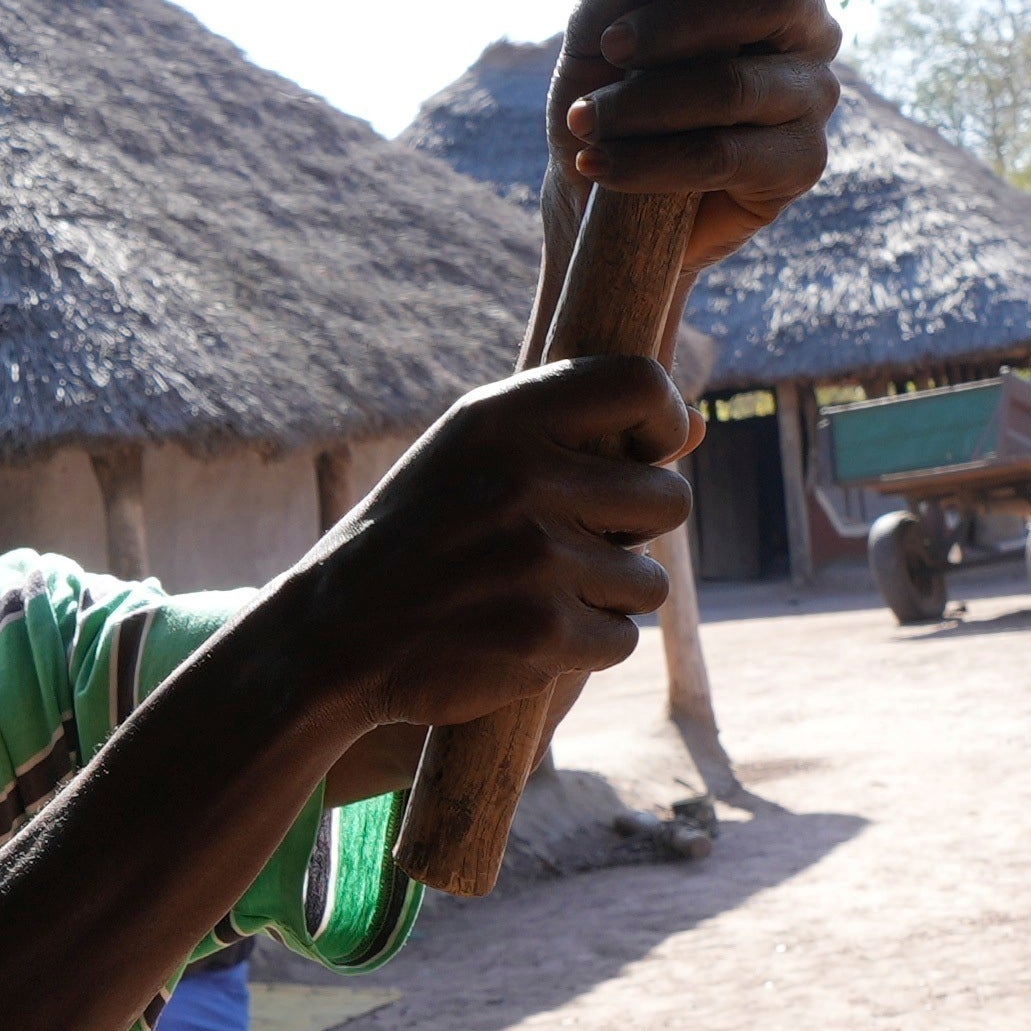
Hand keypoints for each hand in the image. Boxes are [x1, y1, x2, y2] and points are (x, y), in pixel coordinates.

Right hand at [273, 356, 699, 742]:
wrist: (331, 633)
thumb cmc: (416, 533)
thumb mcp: (476, 456)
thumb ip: (580, 434)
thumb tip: (700, 425)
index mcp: (503, 417)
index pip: (641, 383)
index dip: (661, 422)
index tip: (641, 455)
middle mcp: (524, 478)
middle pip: (668, 498)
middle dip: (636, 532)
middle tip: (578, 546)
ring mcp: (535, 559)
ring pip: (649, 581)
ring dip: (608, 597)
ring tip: (536, 594)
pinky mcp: (542, 635)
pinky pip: (619, 640)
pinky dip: (584, 647)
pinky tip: (524, 637)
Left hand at [554, 0, 866, 251]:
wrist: (592, 195)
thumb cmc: (603, 90)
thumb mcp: (594, 28)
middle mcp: (807, 26)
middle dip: (681, 20)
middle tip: (610, 45)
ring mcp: (813, 95)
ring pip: (740, 84)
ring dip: (646, 102)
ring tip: (585, 119)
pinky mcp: (801, 164)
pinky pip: (729, 154)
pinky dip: (653, 161)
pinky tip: (600, 164)